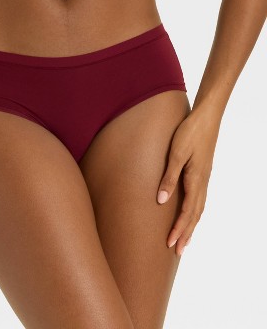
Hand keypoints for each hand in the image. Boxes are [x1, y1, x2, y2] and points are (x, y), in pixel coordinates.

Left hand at [157, 107, 221, 255]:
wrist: (206, 117)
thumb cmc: (189, 133)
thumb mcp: (176, 153)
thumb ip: (169, 177)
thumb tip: (161, 200)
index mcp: (195, 179)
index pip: (187, 212)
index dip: (179, 229)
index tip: (170, 244)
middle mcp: (202, 182)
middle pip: (195, 215)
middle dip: (186, 234)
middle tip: (178, 252)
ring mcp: (204, 178)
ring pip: (198, 209)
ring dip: (191, 225)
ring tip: (184, 240)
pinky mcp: (202, 173)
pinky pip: (199, 199)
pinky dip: (194, 212)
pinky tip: (190, 214)